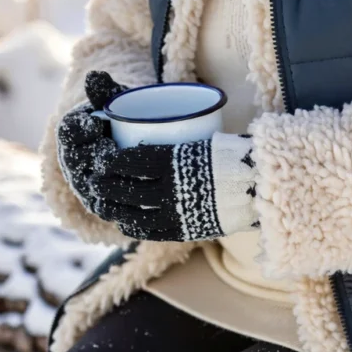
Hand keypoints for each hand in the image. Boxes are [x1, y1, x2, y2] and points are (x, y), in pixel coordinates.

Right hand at [55, 70, 125, 206]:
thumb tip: (95, 76)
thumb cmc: (123, 117)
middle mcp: (72, 161)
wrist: (133, 143)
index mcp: (71, 134)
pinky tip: (139, 197)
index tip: (97, 122)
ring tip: (130, 170)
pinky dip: (121, 204)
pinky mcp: (100, 204)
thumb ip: (106, 91)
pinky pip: (106, 208)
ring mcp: (85, 184)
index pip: (67, 132)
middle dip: (95, 155)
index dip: (80, 129)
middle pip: (77, 162)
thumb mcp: (116, 101)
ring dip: (108, 180)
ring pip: (91, 187)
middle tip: (114, 147)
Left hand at [85, 131, 257, 242]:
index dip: (109, 161)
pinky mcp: (181, 231)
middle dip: (104, 185)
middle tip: (94, 178)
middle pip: (125, 189)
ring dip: (112, 207)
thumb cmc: (227, 154)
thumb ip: (172, 133)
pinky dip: (130, 225)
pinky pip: (147, 231)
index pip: (129, 161)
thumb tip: (138, 119)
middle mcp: (171, 189)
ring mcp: (175, 214)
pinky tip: (122, 220)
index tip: (101, 156)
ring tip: (103, 200)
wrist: (256, 186)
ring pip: (131, 214)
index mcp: (174, 161)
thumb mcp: (199, 136)